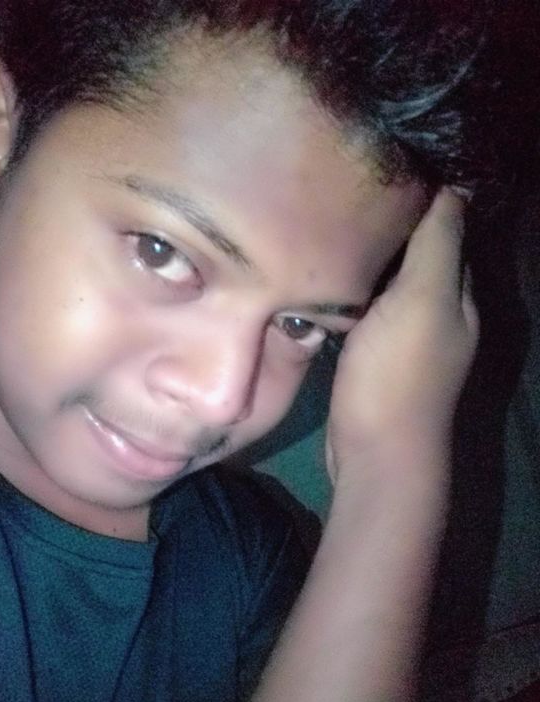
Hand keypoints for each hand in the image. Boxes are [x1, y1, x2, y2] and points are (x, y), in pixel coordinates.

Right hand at [326, 189, 478, 482]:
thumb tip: (453, 186)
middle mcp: (438, 313)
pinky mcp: (375, 358)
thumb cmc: (399, 374)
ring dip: (366, 260)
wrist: (373, 452)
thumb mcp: (423, 299)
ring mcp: (405, 339)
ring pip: (388, 285)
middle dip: (389, 227)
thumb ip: (439, 245)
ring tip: (328, 224)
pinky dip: (352, 293)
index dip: (421, 198)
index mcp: (458, 295)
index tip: (380, 166)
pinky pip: (367, 312)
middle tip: (343, 190)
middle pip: (416, 256)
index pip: (447, 231)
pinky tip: (324, 278)